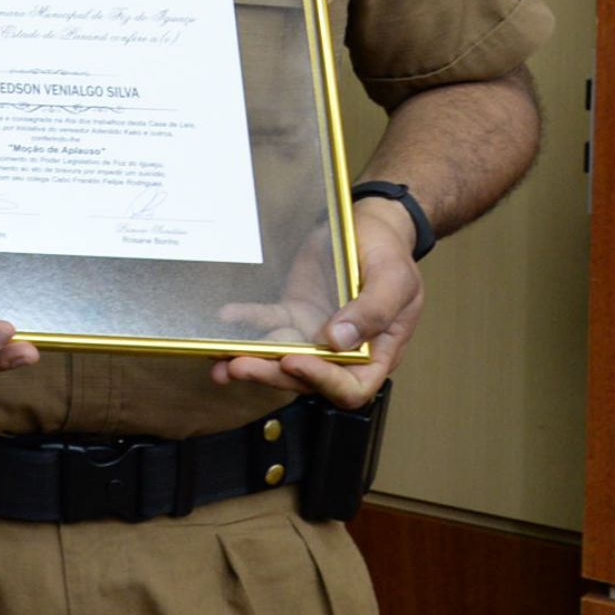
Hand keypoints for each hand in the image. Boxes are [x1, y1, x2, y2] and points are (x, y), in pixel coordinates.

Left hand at [208, 197, 420, 407]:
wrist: (370, 227)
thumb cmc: (391, 255)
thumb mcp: (394, 279)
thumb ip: (373, 312)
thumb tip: (337, 341)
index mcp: (376, 352)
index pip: (350, 387)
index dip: (321, 381)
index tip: (294, 361)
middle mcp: (342, 351)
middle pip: (305, 377)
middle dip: (271, 374)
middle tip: (239, 366)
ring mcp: (314, 333)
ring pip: (280, 355)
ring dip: (251, 358)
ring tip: (220, 360)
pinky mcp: (294, 312)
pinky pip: (268, 321)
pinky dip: (247, 320)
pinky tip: (227, 316)